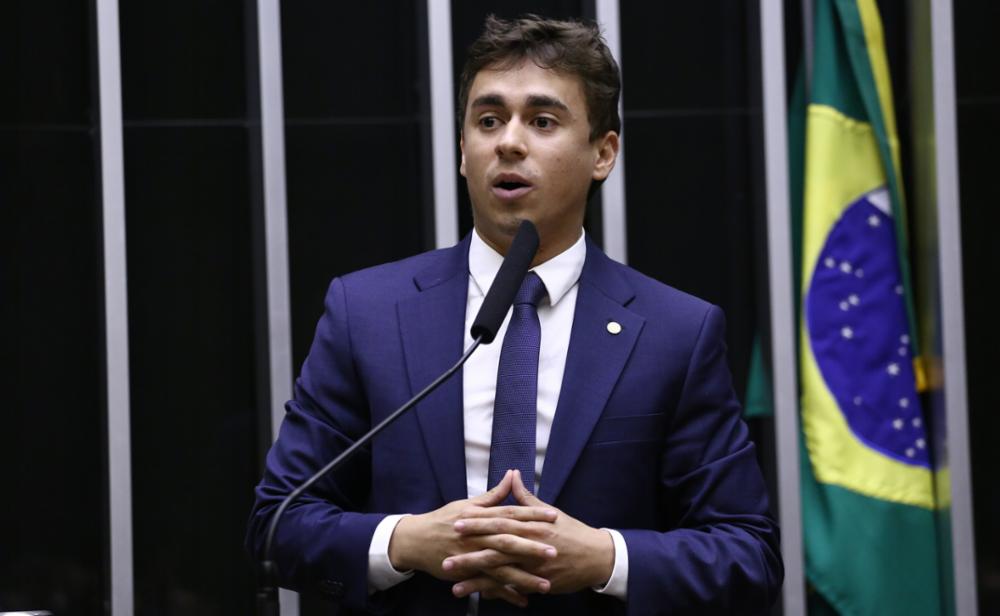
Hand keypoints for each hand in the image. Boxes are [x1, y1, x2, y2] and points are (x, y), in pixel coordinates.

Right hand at [387, 470, 558, 606]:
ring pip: (500, 567)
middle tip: (554, 551)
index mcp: (480, 516)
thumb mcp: (467, 504)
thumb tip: (511, 475)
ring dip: (523, 577)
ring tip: (546, 584)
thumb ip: (493, 494)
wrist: (415, 540)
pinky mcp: (466, 572)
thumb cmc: (444, 519)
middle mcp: (477, 536)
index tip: (554, 517)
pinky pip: (488, 586)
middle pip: (507, 540)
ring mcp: (471, 556)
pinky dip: (505, 594)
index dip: (532, 515)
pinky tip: (523, 601)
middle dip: (531, 547)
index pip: (510, 514)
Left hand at [448, 469, 614, 596]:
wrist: (596, 556)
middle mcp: (530, 546)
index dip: (477, 523)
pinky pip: (514, 589)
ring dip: (477, 581)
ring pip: (501, 574)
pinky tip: (478, 596)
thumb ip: (525, 497)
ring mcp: (534, 567)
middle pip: (495, 550)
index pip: (499, 522)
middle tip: (446, 559)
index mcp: (530, 526)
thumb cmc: (571, 531)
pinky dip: (497, 593)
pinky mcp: (539, 583)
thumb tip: (512, 475)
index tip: (456, 522)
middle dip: (469, 555)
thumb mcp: (548, 511)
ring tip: (454, 585)